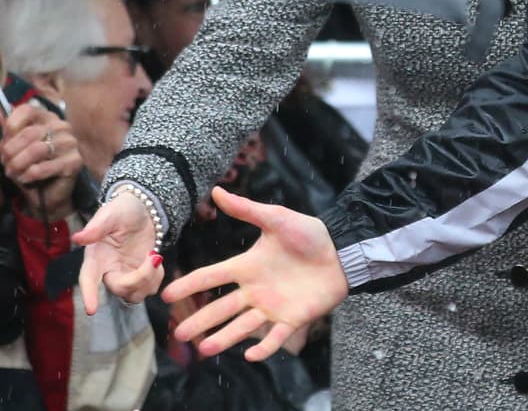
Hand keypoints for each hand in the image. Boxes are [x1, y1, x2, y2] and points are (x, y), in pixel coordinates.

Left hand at [1, 102, 81, 219]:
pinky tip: (27, 179)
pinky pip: (41, 168)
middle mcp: (62, 127)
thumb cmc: (28, 167)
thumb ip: (7, 132)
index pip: (27, 110)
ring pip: (36, 150)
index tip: (6, 141)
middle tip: (6, 164)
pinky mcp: (74, 162)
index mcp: (47, 118)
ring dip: (18, 165)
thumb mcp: (12, 148)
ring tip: (15, 173)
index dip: (11, 126)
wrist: (45, 195)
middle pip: (29, 133)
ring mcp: (71, 143)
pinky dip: (28, 176)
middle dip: (10, 152)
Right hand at [74, 190, 163, 313]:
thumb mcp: (111, 214)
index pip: (88, 279)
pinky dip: (156, 278)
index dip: (89, 295)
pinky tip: (157, 260)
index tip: (91, 310)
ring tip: (154, 257)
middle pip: (119, 289)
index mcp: (96, 257)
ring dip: (149, 280)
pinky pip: (148, 289)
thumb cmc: (123, 209)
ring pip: (134, 294)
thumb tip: (77, 238)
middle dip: (138, 278)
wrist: (143, 208)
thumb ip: (97, 228)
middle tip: (153, 256)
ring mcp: (124, 274)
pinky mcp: (139, 275)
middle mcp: (108, 270)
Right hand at [163, 186, 348, 361]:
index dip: (190, 285)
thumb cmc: (310, 234)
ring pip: (243, 326)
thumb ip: (247, 209)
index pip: (212, 277)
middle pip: (221, 308)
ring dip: (225, 338)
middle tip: (179, 334)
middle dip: (200, 321)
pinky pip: (275, 337)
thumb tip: (217, 191)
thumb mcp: (277, 218)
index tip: (166, 296)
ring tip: (205, 349)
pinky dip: (264, 347)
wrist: (343, 250)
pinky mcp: (293, 318)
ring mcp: (273, 306)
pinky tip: (250, 355)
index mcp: (248, 266)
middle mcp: (255, 290)